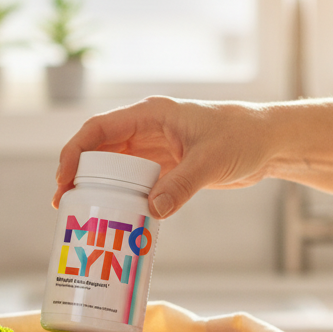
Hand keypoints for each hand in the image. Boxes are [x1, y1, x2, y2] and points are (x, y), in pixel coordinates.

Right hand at [53, 97, 269, 217]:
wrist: (268, 142)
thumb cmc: (242, 137)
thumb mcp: (210, 161)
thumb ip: (181, 185)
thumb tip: (151, 211)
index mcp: (150, 114)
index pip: (99, 129)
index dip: (75, 152)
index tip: (63, 179)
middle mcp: (146, 129)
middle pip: (99, 150)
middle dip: (78, 175)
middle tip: (64, 205)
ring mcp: (154, 149)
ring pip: (114, 168)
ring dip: (97, 189)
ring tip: (81, 214)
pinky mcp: (165, 168)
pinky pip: (134, 183)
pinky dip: (122, 198)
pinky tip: (115, 217)